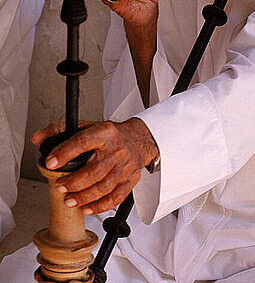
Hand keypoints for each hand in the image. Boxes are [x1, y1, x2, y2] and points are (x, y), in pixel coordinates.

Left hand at [31, 118, 158, 214]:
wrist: (138, 139)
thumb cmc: (110, 135)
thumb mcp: (87, 126)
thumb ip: (60, 130)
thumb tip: (38, 138)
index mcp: (105, 133)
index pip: (83, 141)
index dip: (65, 153)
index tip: (50, 162)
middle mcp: (117, 149)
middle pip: (95, 171)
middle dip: (74, 182)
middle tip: (59, 186)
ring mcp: (125, 166)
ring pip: (104, 187)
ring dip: (84, 197)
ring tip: (69, 200)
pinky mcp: (130, 180)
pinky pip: (115, 198)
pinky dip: (100, 206)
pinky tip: (87, 208)